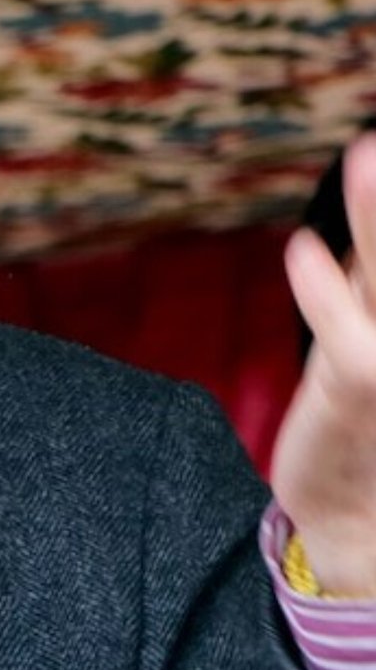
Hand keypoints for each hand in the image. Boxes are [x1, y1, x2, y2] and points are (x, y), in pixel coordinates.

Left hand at [272, 133, 375, 597]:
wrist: (362, 527)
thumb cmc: (373, 420)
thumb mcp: (365, 342)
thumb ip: (363, 272)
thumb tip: (369, 171)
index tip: (370, 145)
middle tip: (374, 142)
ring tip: (367, 153)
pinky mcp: (358, 389)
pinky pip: (346, 340)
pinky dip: (324, 293)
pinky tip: (300, 249)